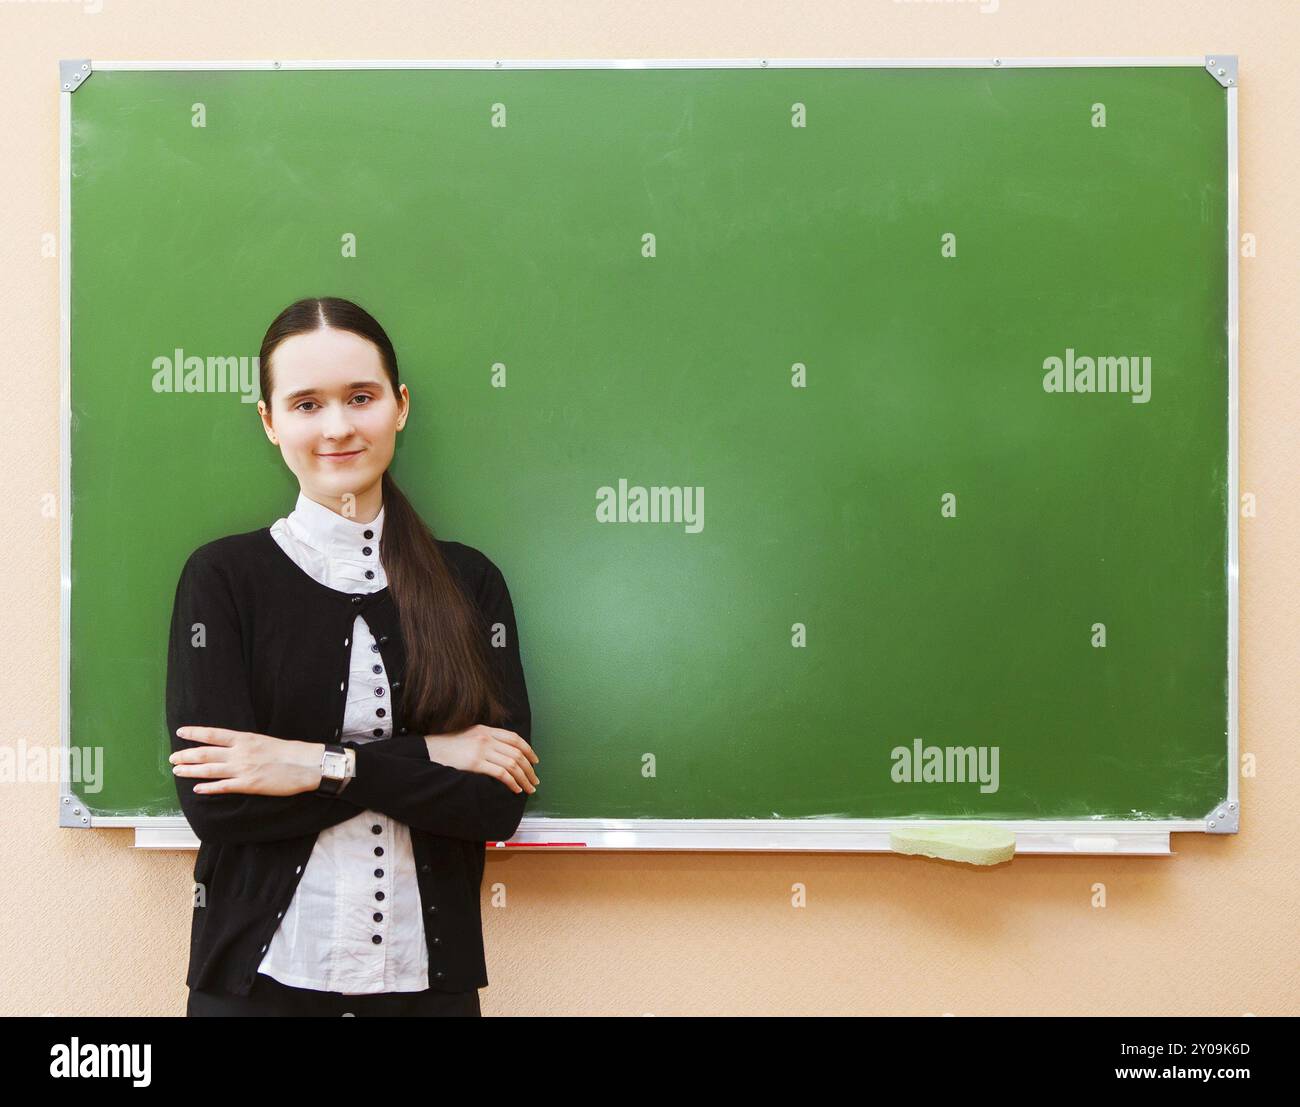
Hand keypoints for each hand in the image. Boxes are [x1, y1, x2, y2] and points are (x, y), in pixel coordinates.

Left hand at [170, 726, 323, 796]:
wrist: (306, 764)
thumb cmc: (290, 752)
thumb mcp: (265, 741)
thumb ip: (246, 744)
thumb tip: (232, 747)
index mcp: (245, 739)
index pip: (213, 734)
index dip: (195, 733)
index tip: (181, 732)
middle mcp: (240, 752)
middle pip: (206, 753)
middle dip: (186, 755)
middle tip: (172, 758)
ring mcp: (243, 769)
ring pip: (210, 770)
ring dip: (191, 771)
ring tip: (177, 771)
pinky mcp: (248, 784)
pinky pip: (223, 787)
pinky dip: (209, 788)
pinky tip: (198, 790)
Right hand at [424, 725, 538, 794]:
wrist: (428, 751)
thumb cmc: (448, 747)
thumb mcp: (469, 736)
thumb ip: (486, 740)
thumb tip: (505, 754)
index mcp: (486, 729)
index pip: (514, 738)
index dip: (528, 750)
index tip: (535, 762)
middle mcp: (486, 737)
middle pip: (517, 753)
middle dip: (529, 769)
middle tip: (535, 781)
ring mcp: (481, 750)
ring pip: (512, 764)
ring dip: (524, 778)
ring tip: (528, 788)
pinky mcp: (475, 763)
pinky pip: (501, 773)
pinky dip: (512, 782)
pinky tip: (515, 789)